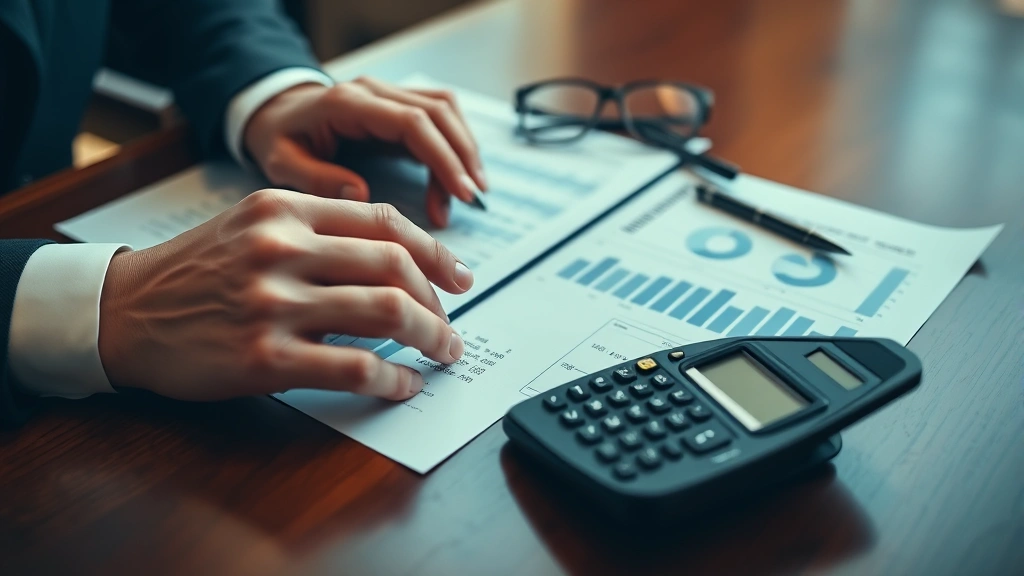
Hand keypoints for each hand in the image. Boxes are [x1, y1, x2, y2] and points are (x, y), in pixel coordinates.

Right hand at [97, 189, 473, 401]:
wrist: (124, 311)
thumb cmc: (195, 272)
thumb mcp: (251, 227)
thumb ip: (317, 233)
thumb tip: (395, 265)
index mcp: (285, 208)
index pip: (385, 222)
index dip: (436, 251)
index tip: (460, 275)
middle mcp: (283, 249)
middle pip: (394, 266)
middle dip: (438, 302)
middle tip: (451, 325)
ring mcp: (273, 303)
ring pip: (385, 313)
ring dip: (430, 337)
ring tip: (443, 352)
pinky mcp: (264, 357)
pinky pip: (354, 368)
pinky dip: (391, 380)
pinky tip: (403, 386)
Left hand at [243, 76, 488, 227]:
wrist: (276, 112)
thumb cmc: (280, 138)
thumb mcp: (281, 162)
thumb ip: (316, 178)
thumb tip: (362, 194)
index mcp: (349, 103)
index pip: (412, 122)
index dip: (442, 157)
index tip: (461, 192)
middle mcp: (375, 92)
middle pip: (438, 112)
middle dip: (462, 157)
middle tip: (473, 199)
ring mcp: (389, 95)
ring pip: (445, 110)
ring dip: (465, 149)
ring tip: (472, 192)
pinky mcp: (399, 106)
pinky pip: (439, 117)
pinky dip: (456, 145)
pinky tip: (459, 178)